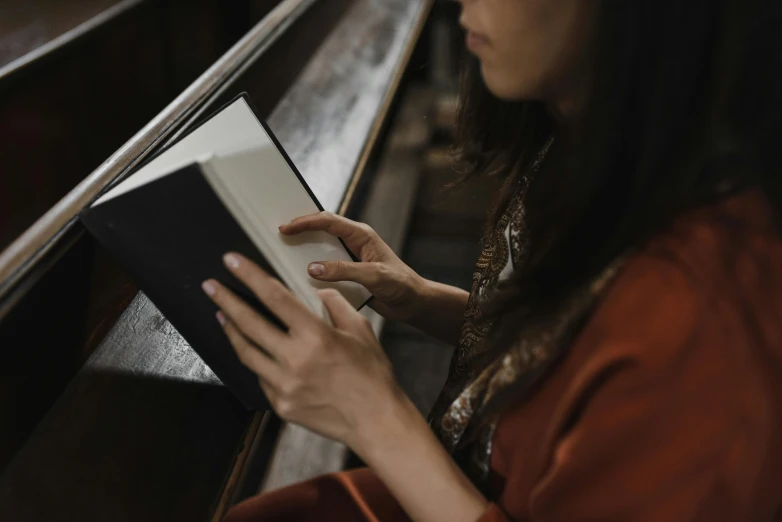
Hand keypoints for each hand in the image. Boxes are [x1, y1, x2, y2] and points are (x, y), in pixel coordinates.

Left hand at [202, 252, 403, 447]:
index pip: (274, 297)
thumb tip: (316, 292)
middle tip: (209, 285)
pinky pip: (260, 376)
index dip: (250, 276)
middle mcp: (294, 359)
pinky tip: (252, 349)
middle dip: (226, 300)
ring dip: (231, 330)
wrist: (375, 421)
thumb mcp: (361, 330)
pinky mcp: (280, 404)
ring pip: (246, 352)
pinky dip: (254, 359)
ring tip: (221, 314)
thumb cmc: (372, 374)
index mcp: (315, 336)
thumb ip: (335, 305)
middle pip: (249, 323)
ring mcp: (284, 385)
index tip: (231, 261)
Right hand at [279, 212, 425, 321]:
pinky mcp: (348, 273)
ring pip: (322, 248)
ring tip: (285, 252)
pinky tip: (301, 275)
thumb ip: (344, 271)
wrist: (413, 303)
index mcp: (362, 235)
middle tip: (280, 234)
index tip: (287, 228)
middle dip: (301, 229)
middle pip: (322, 230)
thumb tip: (313, 268)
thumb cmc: (401, 285)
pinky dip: (313, 269)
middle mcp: (354, 243)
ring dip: (305, 249)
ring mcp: (350, 257)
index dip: (305, 222)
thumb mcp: (372, 276)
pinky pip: (326, 267)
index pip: (328, 221)